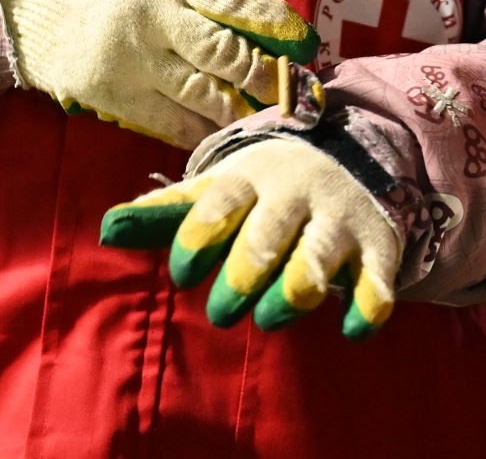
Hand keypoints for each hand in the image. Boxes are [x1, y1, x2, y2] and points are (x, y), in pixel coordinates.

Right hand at [0, 0, 314, 147]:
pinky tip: (223, 135)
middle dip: (270, 77)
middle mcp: (151, 16)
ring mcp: (129, 60)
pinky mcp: (108, 94)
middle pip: (227, 54)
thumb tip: (254, 17)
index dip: (276, 23)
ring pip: (203, 95)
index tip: (304, 42)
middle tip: (299, 92)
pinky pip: (167, 121)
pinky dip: (201, 130)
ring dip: (244, 111)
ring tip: (274, 121)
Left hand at [99, 137, 401, 339]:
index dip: (198, 238)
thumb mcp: (217, 190)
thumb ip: (165, 214)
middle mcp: (296, 193)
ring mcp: (339, 218)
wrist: (346, 156)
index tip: (183, 275)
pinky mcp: (378, 245)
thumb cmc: (261, 191)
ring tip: (271, 316)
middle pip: (268, 233)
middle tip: (222, 314)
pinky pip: (378, 278)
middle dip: (242, 277)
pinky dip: (369, 306)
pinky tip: (351, 328)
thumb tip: (106, 230)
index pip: (221, 201)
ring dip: (294, 292)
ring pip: (319, 255)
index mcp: (250, 178)